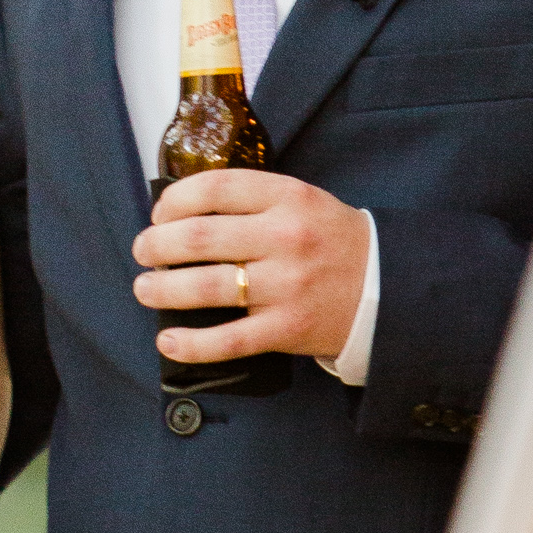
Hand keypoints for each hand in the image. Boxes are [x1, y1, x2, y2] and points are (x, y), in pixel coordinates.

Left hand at [133, 168, 369, 368]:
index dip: (173, 201)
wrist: (388, 287)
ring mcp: (286, 286)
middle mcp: (285, 238)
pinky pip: (229, 339)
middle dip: (157, 245)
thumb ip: (251, 200)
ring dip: (162, 290)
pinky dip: (192, 343)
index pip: (214, 189)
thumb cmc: (332, 240)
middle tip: (143, 252)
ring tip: (144, 289)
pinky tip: (168, 341)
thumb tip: (182, 209)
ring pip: (207, 287)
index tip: (159, 214)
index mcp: (288, 198)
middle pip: (200, 238)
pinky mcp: (287, 329)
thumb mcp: (302, 200)